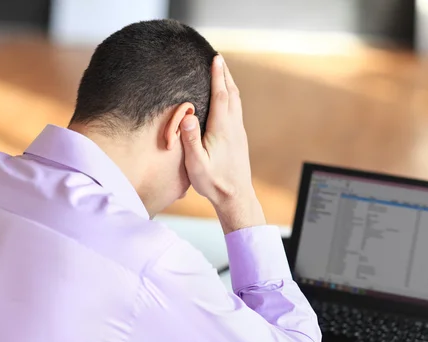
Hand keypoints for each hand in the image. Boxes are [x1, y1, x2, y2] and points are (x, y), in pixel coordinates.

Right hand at [180, 55, 264, 232]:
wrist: (235, 196)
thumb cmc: (213, 182)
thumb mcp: (196, 164)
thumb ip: (191, 139)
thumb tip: (187, 115)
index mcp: (222, 129)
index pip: (220, 96)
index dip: (217, 76)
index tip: (216, 58)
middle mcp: (233, 127)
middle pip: (231, 93)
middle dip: (225, 75)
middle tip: (218, 58)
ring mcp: (238, 132)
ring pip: (236, 101)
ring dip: (229, 84)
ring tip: (223, 73)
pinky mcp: (239, 138)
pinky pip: (236, 110)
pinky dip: (231, 97)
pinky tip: (227, 99)